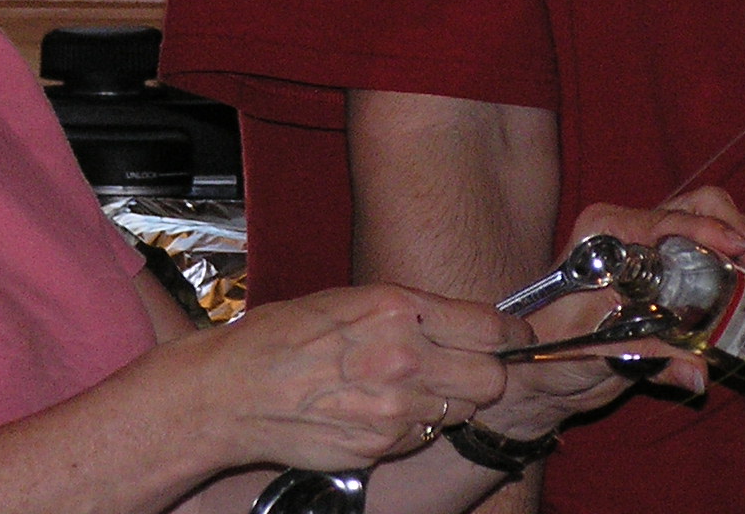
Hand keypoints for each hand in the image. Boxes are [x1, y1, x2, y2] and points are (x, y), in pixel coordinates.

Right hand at [187, 285, 517, 474]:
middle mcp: (403, 357)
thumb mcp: (350, 299)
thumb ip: (409, 312)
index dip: (508, 334)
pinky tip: (382, 409)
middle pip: (491, 378)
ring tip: (412, 386)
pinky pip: (424, 436)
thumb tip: (461, 322)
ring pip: (461, 411)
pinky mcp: (380, 446)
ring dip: (450, 401)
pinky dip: (415, 426)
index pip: (491, 327)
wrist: (233, 390)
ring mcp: (393, 408)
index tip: (511, 337)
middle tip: (468, 366)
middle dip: (486, 372)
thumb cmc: (284, 335)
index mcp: (397, 308)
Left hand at [475, 194, 744, 436]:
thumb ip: (640, 357)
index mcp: (606, 233)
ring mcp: (656, 242)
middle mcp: (632, 227)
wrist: (538, 369)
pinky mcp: (677, 264)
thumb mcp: (590, 355)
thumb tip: (696, 372)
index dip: (713, 235)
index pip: (668, 220)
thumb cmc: (550, 356)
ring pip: (720, 221)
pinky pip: (725, 248)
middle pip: (703, 209)